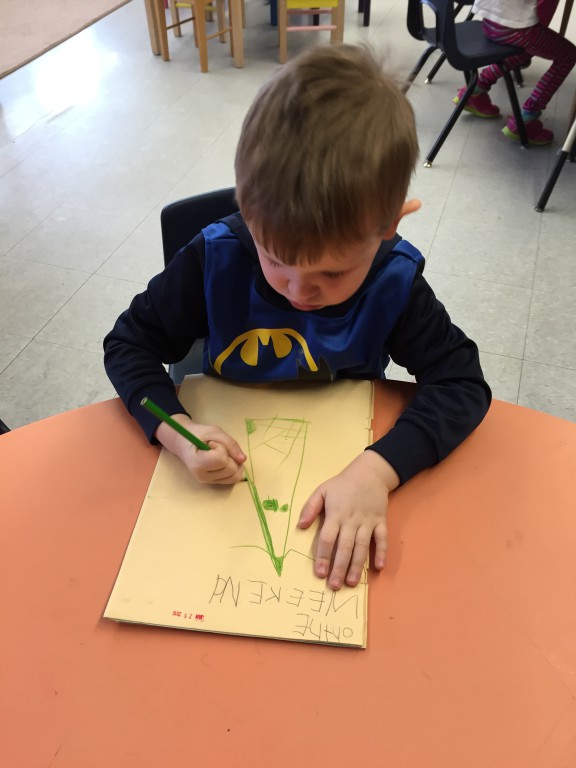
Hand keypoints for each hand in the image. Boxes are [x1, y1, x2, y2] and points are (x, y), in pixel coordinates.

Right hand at [155, 414, 245, 483]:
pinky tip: (224, 461)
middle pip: (231, 469)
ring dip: (233, 463)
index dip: (221, 447)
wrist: (184, 442)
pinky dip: (233, 469)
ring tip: (219, 455)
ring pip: (235, 476)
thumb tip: (243, 459)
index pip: (222, 459)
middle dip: (229, 455)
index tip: (211, 443)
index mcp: (197, 463)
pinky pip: (232, 479)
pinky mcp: (214, 483)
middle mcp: (202, 477)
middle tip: (215, 448)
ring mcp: (208, 482)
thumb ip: (230, 443)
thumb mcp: (214, 431)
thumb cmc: (197, 434)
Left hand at [298, 450, 398, 589]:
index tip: (320, 573)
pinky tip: (379, 567)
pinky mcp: (381, 522)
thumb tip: (300, 526)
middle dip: (339, 568)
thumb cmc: (343, 484)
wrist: (370, 472)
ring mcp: (368, 522)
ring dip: (358, 566)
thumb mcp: (322, 490)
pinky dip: (382, 552)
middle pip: (345, 547)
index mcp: (336, 514)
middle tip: (334, 586)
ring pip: (363, 547)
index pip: (328, 538)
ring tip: (352, 583)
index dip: (323, 556)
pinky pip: (382, 539)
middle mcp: (352, 521)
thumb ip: (310, 508)